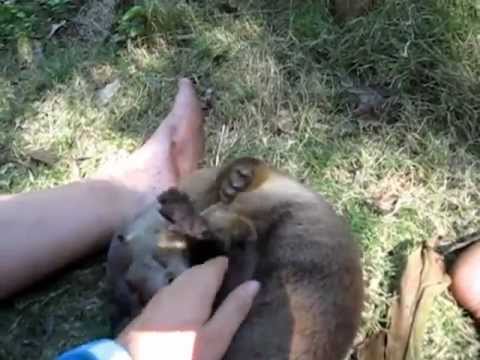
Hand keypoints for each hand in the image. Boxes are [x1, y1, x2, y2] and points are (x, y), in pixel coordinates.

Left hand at [116, 257, 259, 359]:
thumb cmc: (182, 351)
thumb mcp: (216, 336)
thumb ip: (234, 309)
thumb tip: (253, 283)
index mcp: (196, 286)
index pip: (215, 264)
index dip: (228, 263)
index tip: (241, 267)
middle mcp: (177, 283)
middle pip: (199, 270)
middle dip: (214, 271)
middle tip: (230, 280)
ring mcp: (161, 294)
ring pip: (185, 280)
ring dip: (199, 282)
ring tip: (214, 293)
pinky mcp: (150, 307)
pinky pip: (175, 290)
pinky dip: (186, 292)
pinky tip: (191, 304)